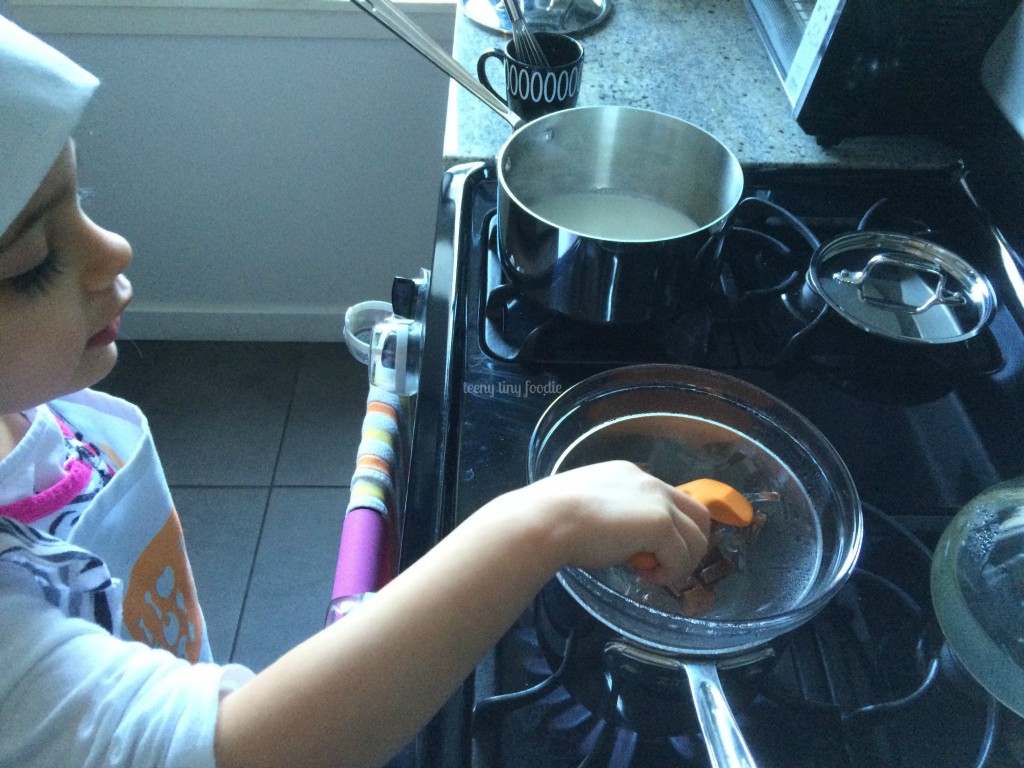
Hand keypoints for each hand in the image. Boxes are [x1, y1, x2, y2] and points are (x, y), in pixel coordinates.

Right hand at [515, 461, 709, 584]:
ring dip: (681, 561)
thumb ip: (612, 514)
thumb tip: (616, 538)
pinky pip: (682, 556)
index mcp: (630, 474)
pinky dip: (671, 572)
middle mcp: (650, 482)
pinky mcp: (661, 525)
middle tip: (664, 565)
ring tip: (653, 574)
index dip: (666, 529)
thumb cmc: (553, 517)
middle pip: (697, 514)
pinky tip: (647, 577)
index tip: (646, 550)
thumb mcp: (588, 506)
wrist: (546, 520)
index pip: (668, 500)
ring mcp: (659, 503)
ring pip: (697, 537)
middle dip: (688, 544)